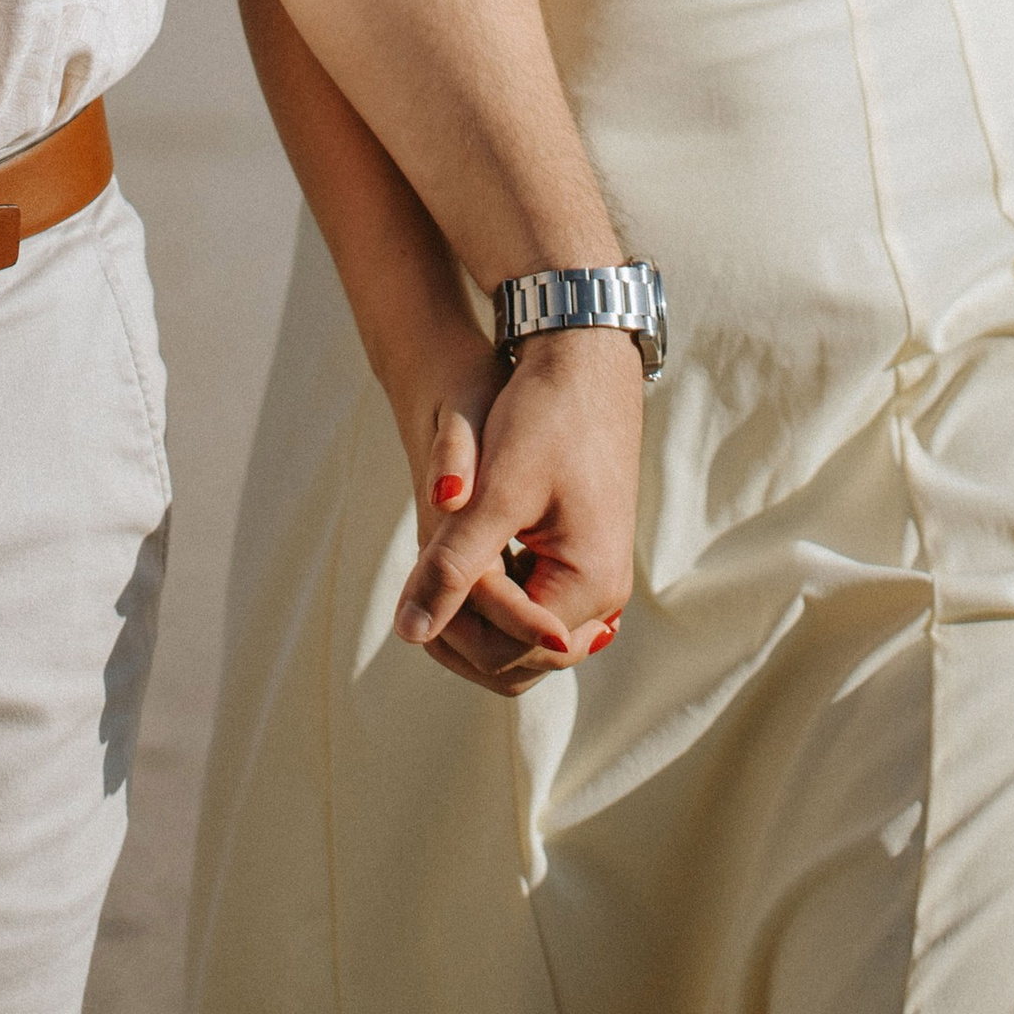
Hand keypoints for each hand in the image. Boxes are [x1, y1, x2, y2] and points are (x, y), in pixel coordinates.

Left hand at [393, 324, 642, 698]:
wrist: (586, 356)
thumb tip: (408, 632)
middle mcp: (605, 594)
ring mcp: (600, 576)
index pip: (512, 652)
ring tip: (431, 579)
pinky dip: (495, 595)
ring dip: (477, 617)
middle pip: (523, 657)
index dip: (454, 630)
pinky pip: (536, 601)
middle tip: (417, 592)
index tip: (415, 593)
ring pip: (526, 634)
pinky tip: (460, 563)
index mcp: (590, 585)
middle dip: (465, 633)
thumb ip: (454, 567)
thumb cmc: (544, 415)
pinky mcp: (586, 554)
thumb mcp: (495, 493)